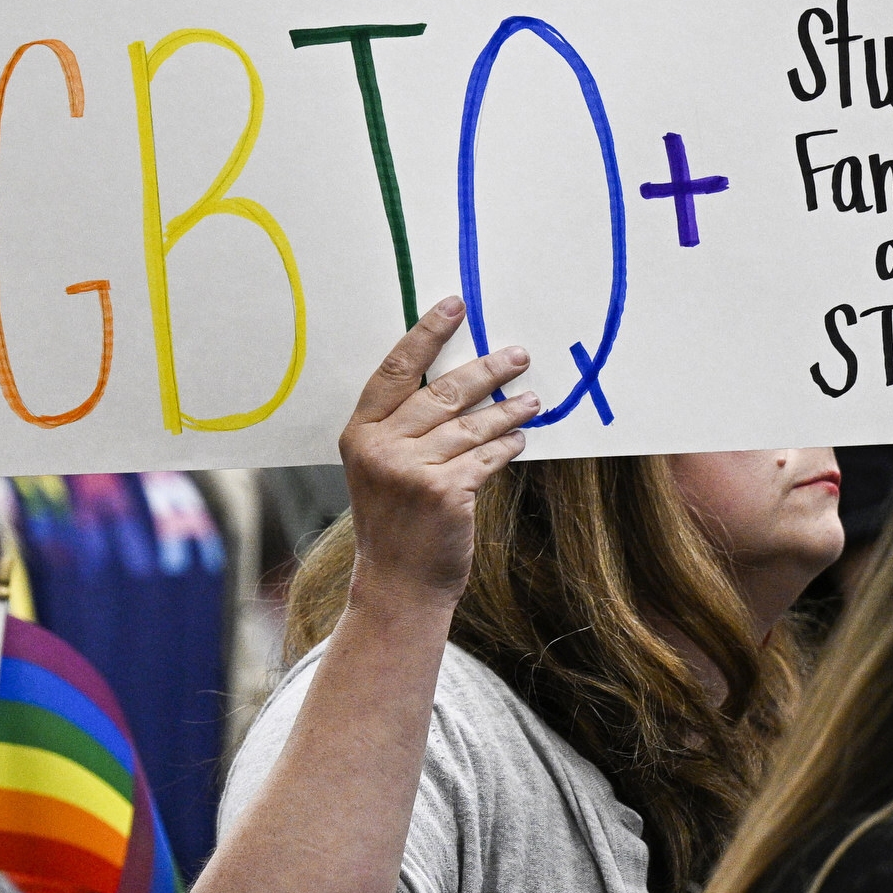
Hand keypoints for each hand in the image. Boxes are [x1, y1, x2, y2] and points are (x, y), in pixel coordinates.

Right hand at [337, 297, 538, 614]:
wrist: (397, 585)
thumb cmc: (395, 524)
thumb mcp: (381, 470)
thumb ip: (404, 429)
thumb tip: (457, 384)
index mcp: (360, 433)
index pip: (395, 371)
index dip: (426, 334)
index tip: (454, 306)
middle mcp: (381, 447)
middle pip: (441, 392)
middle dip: (486, 369)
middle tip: (518, 355)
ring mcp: (411, 470)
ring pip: (471, 425)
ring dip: (507, 409)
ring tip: (531, 399)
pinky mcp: (444, 492)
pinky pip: (486, 457)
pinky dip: (506, 445)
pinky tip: (519, 437)